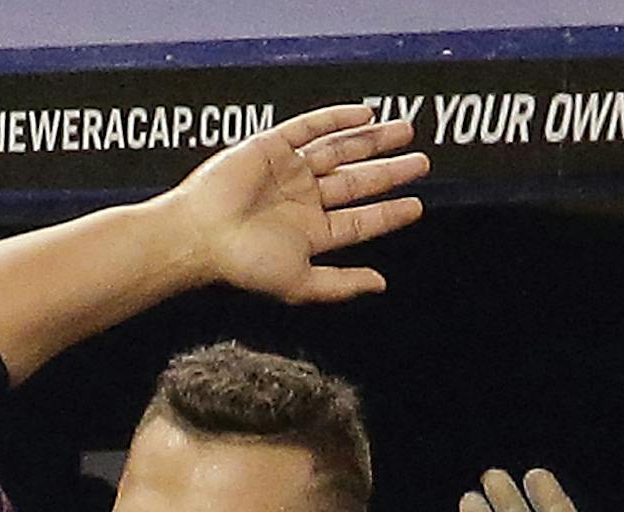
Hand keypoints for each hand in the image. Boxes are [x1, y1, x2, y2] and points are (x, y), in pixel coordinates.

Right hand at [168, 104, 427, 303]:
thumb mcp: (301, 283)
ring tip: (405, 131)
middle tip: (423, 161)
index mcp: (310, 233)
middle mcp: (303, 200)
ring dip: (372, 141)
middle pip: (356, 182)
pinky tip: (366, 115)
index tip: (417, 204)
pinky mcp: (271, 146)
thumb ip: (342, 284)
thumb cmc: (245, 265)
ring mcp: (288, 172)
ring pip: (340, 151)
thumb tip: (381, 284)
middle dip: (389, 171)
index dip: (390, 213)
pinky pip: (309, 128)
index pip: (360, 221)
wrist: (200, 236)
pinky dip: (337, 119)